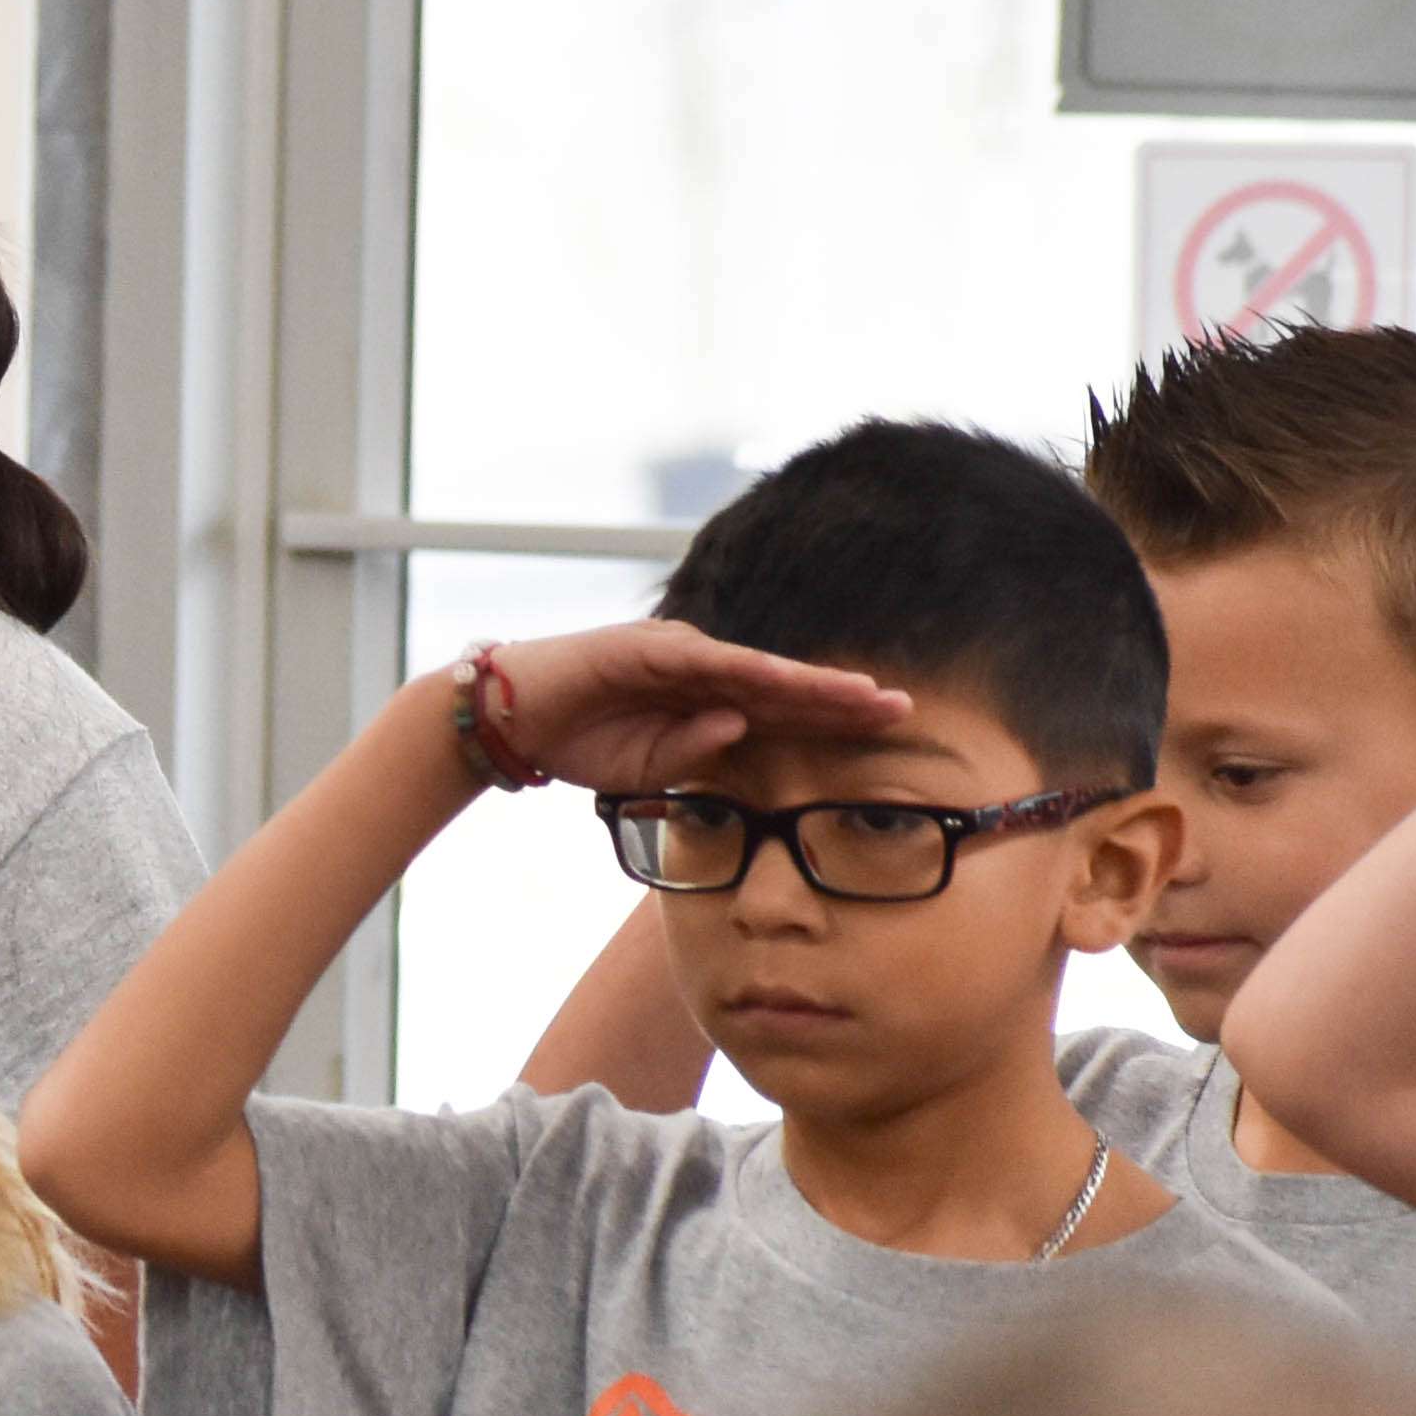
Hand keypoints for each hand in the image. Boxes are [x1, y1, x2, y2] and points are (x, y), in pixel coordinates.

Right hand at [455, 622, 914, 800]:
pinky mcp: (646, 646)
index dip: (834, 721)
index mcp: (708, 703)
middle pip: (788, 687)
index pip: (784, 713)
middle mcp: (704, 670)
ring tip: (865, 696)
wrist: (510, 719)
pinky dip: (745, 671)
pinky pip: (705, 660)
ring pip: (760, 670)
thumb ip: (695, 753)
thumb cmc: (580, 743)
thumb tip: (738, 729)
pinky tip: (786, 683)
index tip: (887, 733)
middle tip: (905, 708)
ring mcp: (678, 654)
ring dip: (812, 683)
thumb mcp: (649, 769)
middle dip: (844, 700)